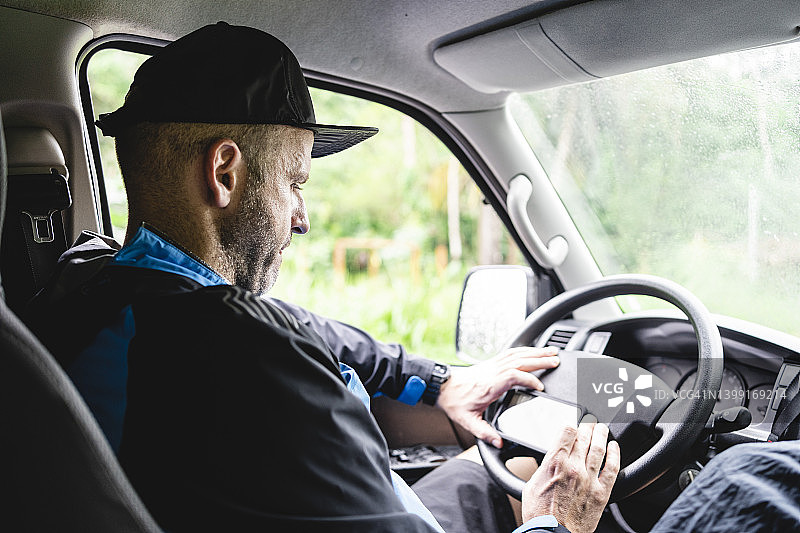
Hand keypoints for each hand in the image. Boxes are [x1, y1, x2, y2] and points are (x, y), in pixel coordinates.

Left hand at [436, 346, 559, 446]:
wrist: (442, 386)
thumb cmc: (454, 402)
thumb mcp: (468, 421)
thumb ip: (484, 433)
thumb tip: (498, 443)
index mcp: (489, 385)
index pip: (513, 376)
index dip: (528, 379)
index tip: (540, 387)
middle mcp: (493, 371)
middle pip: (519, 361)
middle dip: (539, 360)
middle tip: (556, 361)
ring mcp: (492, 365)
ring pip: (517, 354)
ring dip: (535, 352)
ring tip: (552, 352)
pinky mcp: (491, 362)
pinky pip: (511, 352)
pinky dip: (525, 350)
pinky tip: (534, 350)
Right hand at [522, 422, 619, 532]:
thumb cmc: (540, 514)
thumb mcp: (532, 483)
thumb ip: (544, 467)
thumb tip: (550, 460)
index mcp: (555, 463)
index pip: (567, 431)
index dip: (571, 425)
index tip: (573, 424)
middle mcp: (574, 467)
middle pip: (584, 437)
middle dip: (587, 426)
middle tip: (590, 422)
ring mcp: (590, 479)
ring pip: (599, 448)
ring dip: (601, 434)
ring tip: (602, 428)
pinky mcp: (602, 492)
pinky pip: (613, 468)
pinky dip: (615, 454)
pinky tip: (615, 447)